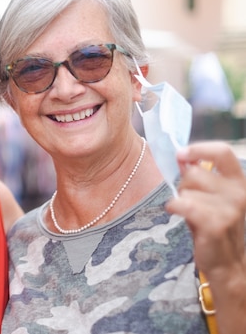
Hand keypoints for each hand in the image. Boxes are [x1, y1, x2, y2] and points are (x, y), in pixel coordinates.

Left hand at [167, 141, 245, 275]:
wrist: (227, 264)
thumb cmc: (214, 227)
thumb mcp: (208, 198)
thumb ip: (197, 177)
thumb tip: (182, 156)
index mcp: (239, 182)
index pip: (223, 152)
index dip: (199, 149)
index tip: (181, 153)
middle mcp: (239, 193)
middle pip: (194, 172)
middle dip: (183, 184)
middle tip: (187, 200)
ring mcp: (230, 209)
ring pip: (187, 190)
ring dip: (180, 199)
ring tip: (188, 213)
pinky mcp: (217, 223)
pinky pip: (184, 204)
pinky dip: (174, 207)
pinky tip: (176, 213)